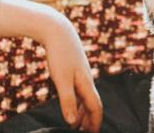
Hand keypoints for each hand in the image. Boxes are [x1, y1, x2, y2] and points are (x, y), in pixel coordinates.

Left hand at [0, 0, 102, 131]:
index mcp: (86, 84)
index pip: (96, 107)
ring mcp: (80, 73)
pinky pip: (79, 89)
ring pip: (85, 96)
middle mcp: (86, 79)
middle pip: (92, 103)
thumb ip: (67, 101)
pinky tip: (71, 102)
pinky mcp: (73, 68)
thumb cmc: (60, 54)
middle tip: (84, 132)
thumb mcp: (61, 80)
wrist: (58, 30)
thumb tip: (72, 122)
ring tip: (76, 123)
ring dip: (82, 111)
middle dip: (90, 119)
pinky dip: (77, 100)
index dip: (95, 122)